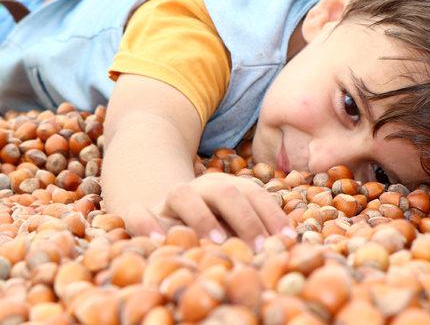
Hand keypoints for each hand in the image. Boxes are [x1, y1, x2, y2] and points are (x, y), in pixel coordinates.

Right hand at [124, 173, 293, 248]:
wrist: (164, 207)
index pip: (255, 194)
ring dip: (202, 217)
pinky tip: (157, 241)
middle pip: (226, 192)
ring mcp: (171, 198)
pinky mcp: (145, 211)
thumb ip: (255, 230)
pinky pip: (138, 213)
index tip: (287, 239)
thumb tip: (287, 246)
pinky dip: (145, 223)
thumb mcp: (234, 223)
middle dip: (246, 219)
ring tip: (219, 242)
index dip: (272, 214)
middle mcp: (202, 188)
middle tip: (262, 247)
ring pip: (183, 194)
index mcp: (229, 187)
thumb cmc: (212, 223)